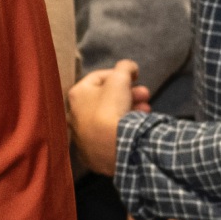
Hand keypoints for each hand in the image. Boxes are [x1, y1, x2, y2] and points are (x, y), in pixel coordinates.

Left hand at [67, 60, 142, 175]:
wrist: (113, 147)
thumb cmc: (112, 108)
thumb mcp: (120, 79)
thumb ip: (125, 67)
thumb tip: (129, 66)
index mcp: (77, 95)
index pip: (98, 77)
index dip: (119, 74)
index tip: (135, 77)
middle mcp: (75, 115)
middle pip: (106, 99)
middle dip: (129, 94)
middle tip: (145, 94)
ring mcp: (83, 136)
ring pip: (109, 117)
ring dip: (130, 110)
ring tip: (146, 110)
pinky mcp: (93, 153)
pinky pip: (110, 135)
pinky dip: (123, 129)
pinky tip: (136, 127)